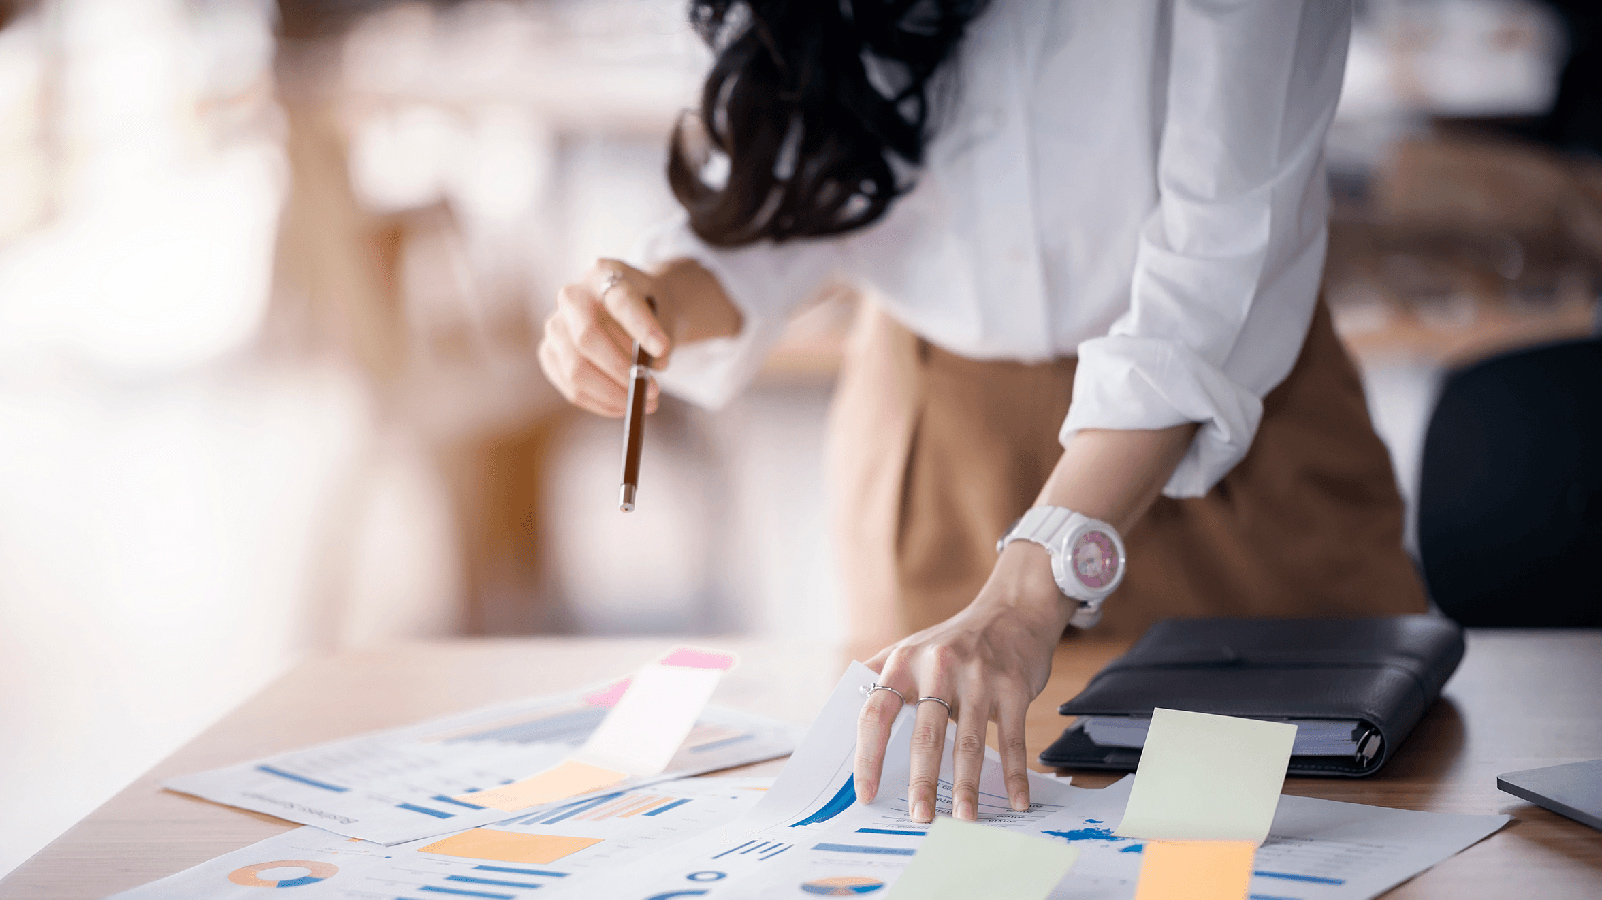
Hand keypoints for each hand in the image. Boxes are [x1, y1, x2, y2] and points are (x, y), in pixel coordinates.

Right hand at [538, 259, 669, 417]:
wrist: (630, 308)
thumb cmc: (649, 312)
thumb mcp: (664, 315)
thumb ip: (660, 339)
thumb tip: (648, 371)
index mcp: (603, 273)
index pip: (620, 300)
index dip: (641, 327)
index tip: (663, 350)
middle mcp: (572, 296)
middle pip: (587, 337)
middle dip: (622, 370)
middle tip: (653, 390)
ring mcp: (555, 325)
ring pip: (576, 368)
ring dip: (613, 393)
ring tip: (646, 402)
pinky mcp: (549, 353)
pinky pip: (570, 387)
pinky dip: (600, 402)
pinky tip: (623, 406)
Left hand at [854, 543, 1070, 822]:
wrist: (1012, 610)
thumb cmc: (954, 640)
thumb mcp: (910, 647)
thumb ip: (878, 677)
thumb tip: (842, 720)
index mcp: (904, 662)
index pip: (876, 713)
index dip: (868, 756)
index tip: (866, 793)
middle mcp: (939, 667)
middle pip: (926, 735)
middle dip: (922, 782)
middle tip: (919, 817)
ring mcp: (979, 677)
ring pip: (969, 742)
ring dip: (966, 786)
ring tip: (963, 817)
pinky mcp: (1013, 686)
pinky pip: (1012, 739)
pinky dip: (1015, 774)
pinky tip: (1016, 799)